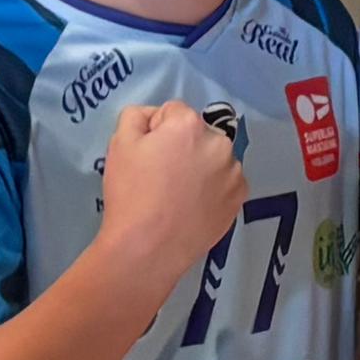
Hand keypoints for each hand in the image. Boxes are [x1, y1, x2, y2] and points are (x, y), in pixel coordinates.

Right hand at [91, 100, 247, 296]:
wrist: (149, 247)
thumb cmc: (131, 193)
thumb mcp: (119, 143)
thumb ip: (137, 116)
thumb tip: (153, 117)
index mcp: (189, 124)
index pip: (172, 112)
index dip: (155, 131)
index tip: (146, 154)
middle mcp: (219, 142)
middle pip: (197, 134)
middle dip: (182, 146)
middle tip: (161, 176)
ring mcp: (234, 172)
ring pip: (213, 158)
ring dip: (200, 166)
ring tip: (177, 194)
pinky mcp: (240, 198)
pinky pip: (224, 182)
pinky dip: (212, 188)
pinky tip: (193, 206)